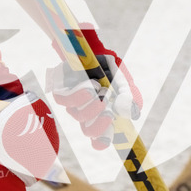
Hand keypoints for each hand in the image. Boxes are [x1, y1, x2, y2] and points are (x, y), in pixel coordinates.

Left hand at [46, 25, 141, 149]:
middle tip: (108, 112)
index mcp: (101, 114)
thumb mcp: (123, 81)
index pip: (99, 137)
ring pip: (79, 116)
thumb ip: (129, 96)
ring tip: (101, 89)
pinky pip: (65, 101)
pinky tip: (90, 85)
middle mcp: (86, 112)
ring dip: (92, 105)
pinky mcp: (60, 91)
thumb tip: (129, 113)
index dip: (102, 141)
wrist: (90, 49)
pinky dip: (79, 94)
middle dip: (99, 125)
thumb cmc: (106, 68)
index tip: (107, 138)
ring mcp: (72, 103)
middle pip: (89, 131)